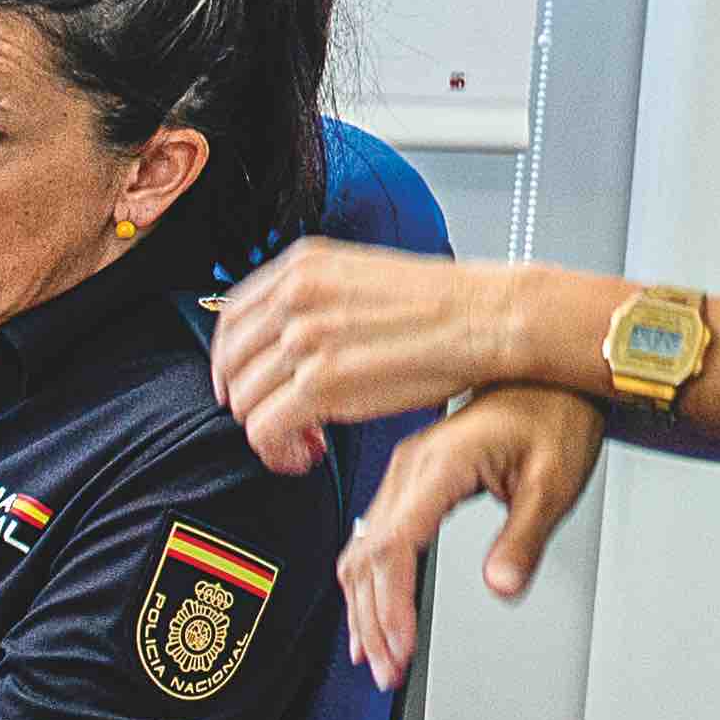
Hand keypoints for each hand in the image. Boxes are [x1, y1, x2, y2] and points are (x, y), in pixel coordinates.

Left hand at [212, 236, 568, 469]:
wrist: (488, 317)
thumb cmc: (443, 305)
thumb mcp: (364, 277)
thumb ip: (317, 298)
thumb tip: (286, 337)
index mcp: (303, 265)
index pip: (231, 316)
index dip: (230, 360)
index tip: (242, 384)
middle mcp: (295, 296)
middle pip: (230, 362)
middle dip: (246, 401)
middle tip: (275, 421)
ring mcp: (305, 338)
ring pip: (244, 401)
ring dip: (266, 432)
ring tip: (303, 442)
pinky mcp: (321, 383)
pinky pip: (265, 430)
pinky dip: (277, 451)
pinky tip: (307, 454)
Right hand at [335, 386, 608, 681]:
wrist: (548, 379)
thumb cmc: (554, 416)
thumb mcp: (552, 483)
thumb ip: (522, 539)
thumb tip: (501, 585)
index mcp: (437, 465)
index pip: (393, 547)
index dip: (391, 605)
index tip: (403, 647)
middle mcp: (409, 468)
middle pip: (366, 557)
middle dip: (373, 622)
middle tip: (388, 672)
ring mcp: (403, 473)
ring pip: (361, 552)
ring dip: (364, 609)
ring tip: (378, 658)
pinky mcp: (408, 481)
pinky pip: (372, 539)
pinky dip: (367, 584)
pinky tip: (370, 616)